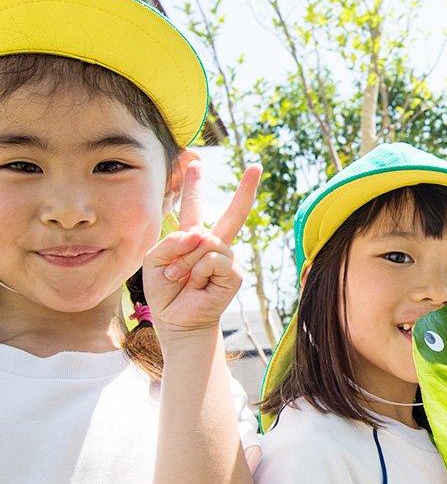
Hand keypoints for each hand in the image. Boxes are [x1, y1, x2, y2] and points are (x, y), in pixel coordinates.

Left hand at [142, 157, 261, 339]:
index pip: (195, 207)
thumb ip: (173, 241)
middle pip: (234, 214)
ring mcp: (227, 258)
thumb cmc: (165, 291)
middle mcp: (214, 245)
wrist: (176, 320)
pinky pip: (214, 260)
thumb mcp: (154, 260)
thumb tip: (202, 234)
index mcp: (193, 238)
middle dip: (246, 190)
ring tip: (180, 278)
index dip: (194, 185)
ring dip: (185, 261)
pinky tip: (197, 285)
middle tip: (255, 167)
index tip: (197, 162)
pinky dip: (198, 272)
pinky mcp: (234, 274)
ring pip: (207, 241)